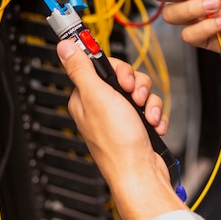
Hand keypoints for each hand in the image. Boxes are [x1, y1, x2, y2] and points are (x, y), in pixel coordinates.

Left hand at [57, 40, 186, 219]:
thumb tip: (64, 46)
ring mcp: (120, 117)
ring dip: (150, 102)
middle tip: (134, 96)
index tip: (122, 76)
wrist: (141, 173)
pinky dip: (156, 116)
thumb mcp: (97, 96)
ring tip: (147, 115)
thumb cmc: (117, 142)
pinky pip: (150, 108)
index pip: (100, 66)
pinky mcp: (137, 126)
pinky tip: (153, 125)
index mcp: (85, 98)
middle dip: (136, 85)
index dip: (116, 68)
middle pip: (124, 77)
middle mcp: (101, 106)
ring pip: (140, 92)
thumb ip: (81, 68)